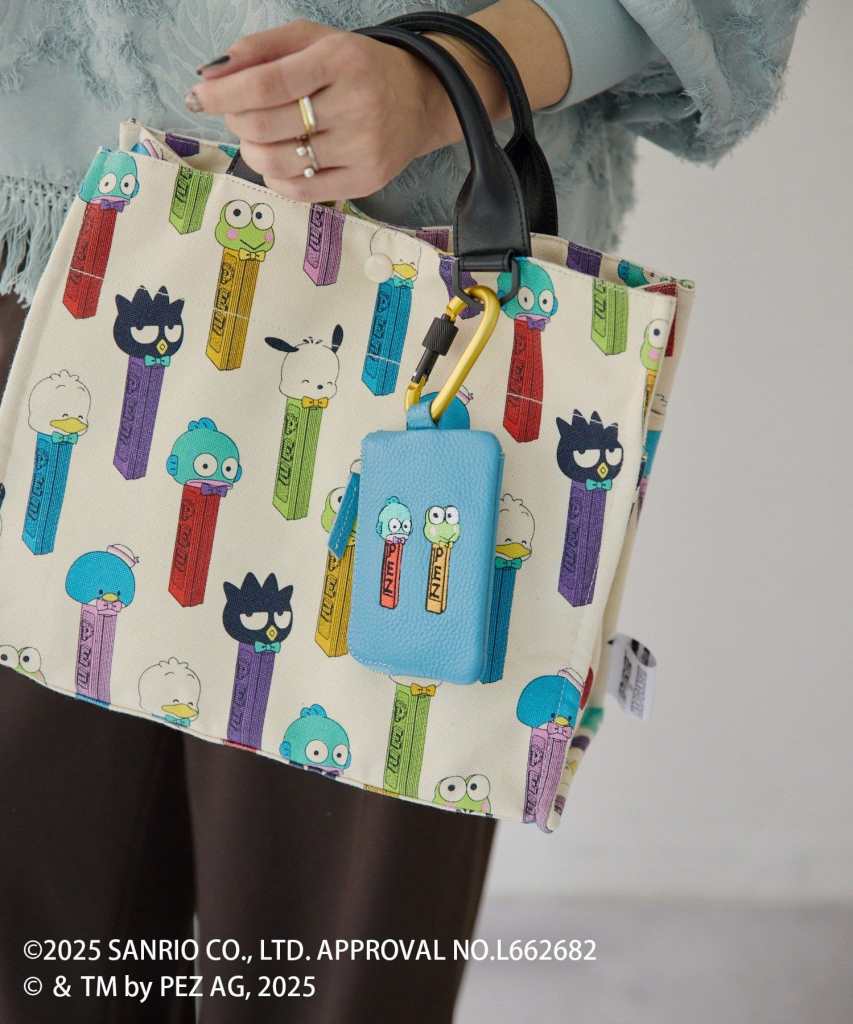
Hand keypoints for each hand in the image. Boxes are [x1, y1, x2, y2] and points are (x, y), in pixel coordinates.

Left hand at [187, 21, 459, 202]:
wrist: (418, 99)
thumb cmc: (356, 66)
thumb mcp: (314, 40)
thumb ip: (262, 49)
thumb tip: (212, 74)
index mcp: (340, 61)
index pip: (266, 84)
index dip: (224, 94)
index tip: (198, 96)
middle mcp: (356, 106)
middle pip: (267, 126)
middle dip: (237, 121)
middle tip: (236, 115)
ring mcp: (363, 149)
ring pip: (280, 162)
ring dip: (252, 153)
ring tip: (256, 139)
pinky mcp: (366, 181)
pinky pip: (301, 191)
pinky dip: (276, 178)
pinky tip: (277, 162)